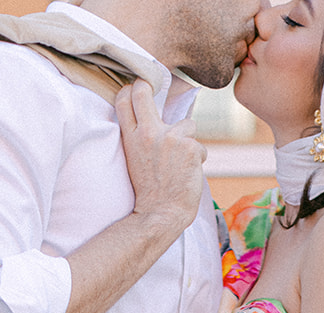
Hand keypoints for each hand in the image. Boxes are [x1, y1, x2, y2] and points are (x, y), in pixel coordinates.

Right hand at [116, 80, 206, 243]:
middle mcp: (148, 133)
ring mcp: (170, 138)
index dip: (131, 90)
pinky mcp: (190, 147)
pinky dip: (198, 160)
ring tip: (180, 163)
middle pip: (144, 91)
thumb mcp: (136, 160)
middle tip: (154, 90)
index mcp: (131, 138)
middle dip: (148, 87)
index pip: (124, 99)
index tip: (138, 90)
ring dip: (188, 141)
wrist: (161, 215)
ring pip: (188, 124)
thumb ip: (142, 138)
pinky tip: (188, 174)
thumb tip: (156, 119)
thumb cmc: (150, 193)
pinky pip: (200, 147)